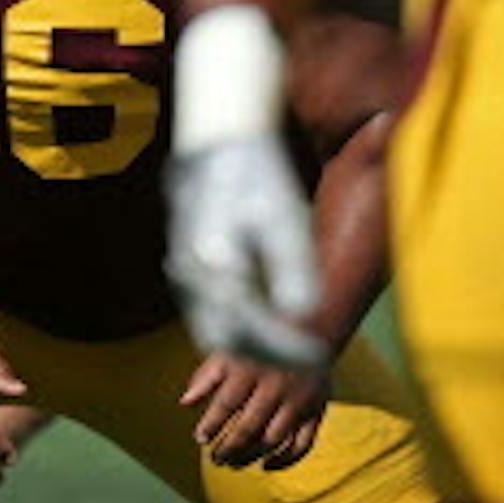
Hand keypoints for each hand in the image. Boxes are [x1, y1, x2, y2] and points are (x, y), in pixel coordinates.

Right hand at [166, 132, 326, 368]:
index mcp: (215, 267)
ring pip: (214, 330)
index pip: (251, 331)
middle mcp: (191, 278)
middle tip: (310, 357)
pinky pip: (208, 313)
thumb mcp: (283, 218)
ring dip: (252, 344)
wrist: (218, 145)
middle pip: (227, 340)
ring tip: (295, 345)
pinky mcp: (185, 269)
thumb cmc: (256, 177)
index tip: (320, 356)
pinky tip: (269, 320)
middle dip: (268, 356)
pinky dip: (238, 326)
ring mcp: (183, 275)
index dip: (287, 350)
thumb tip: (307, 314)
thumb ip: (292, 268)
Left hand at [180, 351, 331, 469]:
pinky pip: (302, 444)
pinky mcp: (317, 410)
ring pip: (272, 440)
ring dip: (249, 457)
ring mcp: (299, 400)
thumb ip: (207, 376)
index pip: (226, 404)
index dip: (211, 425)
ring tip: (232, 463)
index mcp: (252, 367)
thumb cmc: (262, 344)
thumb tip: (185, 403)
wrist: (312, 331)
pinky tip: (265, 466)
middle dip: (227, 449)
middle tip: (215, 459)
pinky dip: (285, 460)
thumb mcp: (232, 352)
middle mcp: (277, 385)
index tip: (200, 438)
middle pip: (248, 428)